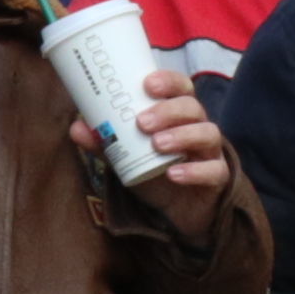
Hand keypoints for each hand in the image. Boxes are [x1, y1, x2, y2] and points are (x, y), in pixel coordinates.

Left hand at [109, 62, 231, 232]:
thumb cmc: (155, 173)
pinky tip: (173, 175)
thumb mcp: (127, 157)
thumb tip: (77, 127)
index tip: (147, 84)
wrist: (177, 212)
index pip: (181, 88)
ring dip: (182, 135)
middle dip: (169, 110)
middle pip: (194, 107)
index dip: (169, 81)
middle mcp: (198, 127)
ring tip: (157, 144)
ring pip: (208, 133)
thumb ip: (106, 142)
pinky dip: (195, 171)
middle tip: (143, 122)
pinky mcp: (218, 178)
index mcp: (178, 115)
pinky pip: (214, 170)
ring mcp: (211, 152)